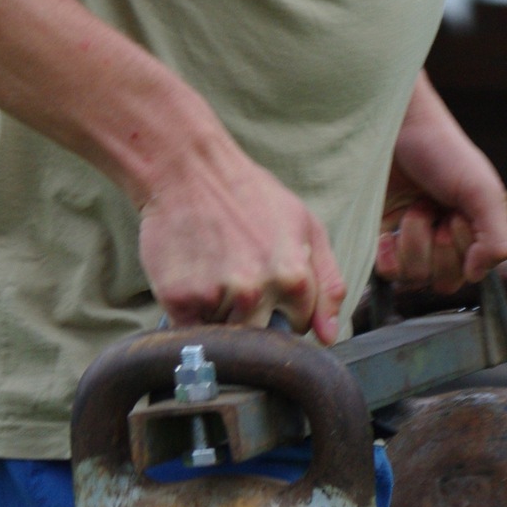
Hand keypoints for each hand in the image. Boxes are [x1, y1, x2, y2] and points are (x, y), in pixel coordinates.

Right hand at [138, 132, 346, 344]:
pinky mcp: (177, 299)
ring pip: (225, 333)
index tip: (271, 283)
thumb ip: (327, 282)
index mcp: (293, 278)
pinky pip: (190, 328)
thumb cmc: (250, 194)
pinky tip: (193, 276)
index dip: (286, 307)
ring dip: (222, 312)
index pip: (298, 325)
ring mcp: (214, 297)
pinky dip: (191, 310)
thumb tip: (329, 336)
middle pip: (260, 335)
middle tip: (240, 275)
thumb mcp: (306, 225)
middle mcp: (255, 292)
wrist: (187, 169)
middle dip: (255, 314)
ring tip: (215, 269)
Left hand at [375, 74, 506, 294]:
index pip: (472, 274)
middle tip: (433, 206)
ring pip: (414, 278)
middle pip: (443, 281)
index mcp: (476, 233)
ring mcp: (412, 243)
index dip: (463, 248)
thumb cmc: (444, 153)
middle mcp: (445, 243)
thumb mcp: (483, 192)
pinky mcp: (383, 240)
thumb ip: (496, 239)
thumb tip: (476, 275)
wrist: (398, 129)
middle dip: (437, 244)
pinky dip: (388, 256)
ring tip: (414, 206)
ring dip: (413, 241)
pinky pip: (387, 273)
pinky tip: (389, 231)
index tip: (458, 213)